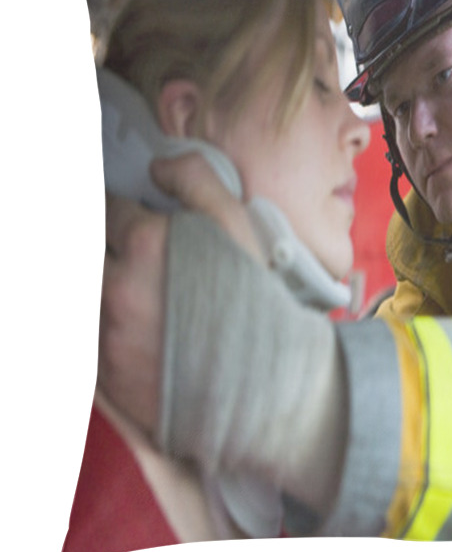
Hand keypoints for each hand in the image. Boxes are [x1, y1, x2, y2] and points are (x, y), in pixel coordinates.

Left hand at [99, 152, 262, 435]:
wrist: (262, 385)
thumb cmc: (257, 302)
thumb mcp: (241, 226)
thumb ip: (199, 180)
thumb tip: (159, 166)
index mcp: (147, 244)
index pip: (110, 209)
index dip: (124, 210)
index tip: (134, 218)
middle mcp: (118, 285)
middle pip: (90, 248)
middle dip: (109, 244)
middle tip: (133, 252)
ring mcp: (108, 330)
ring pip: (88, 290)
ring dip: (106, 283)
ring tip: (139, 291)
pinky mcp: (105, 369)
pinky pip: (89, 332)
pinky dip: (106, 322)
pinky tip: (137, 326)